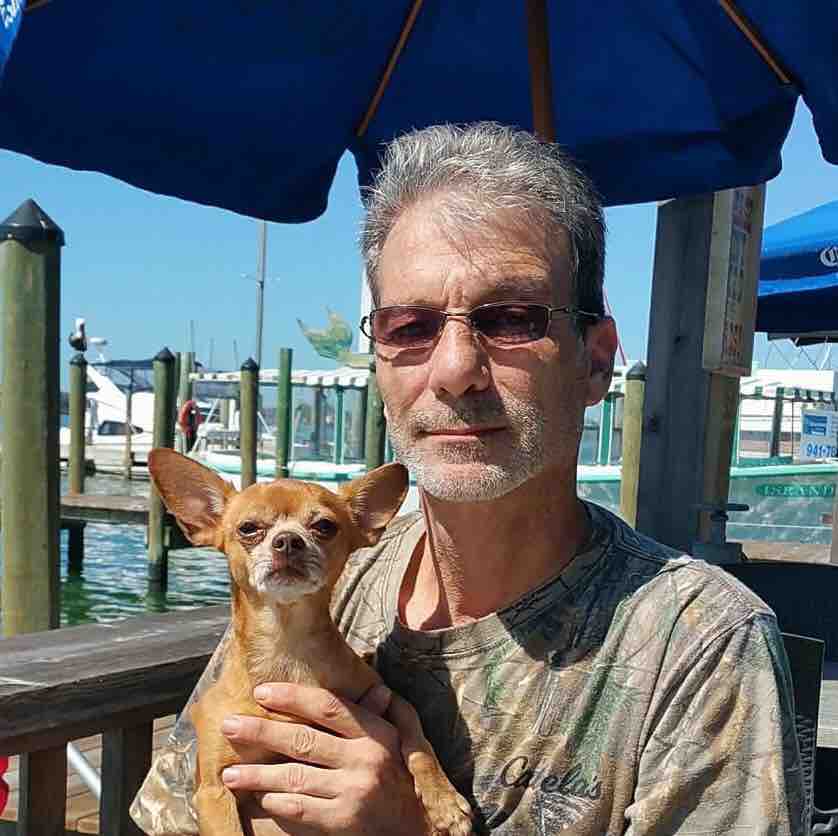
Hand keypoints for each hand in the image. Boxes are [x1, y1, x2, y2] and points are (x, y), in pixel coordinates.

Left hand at [220, 683, 431, 835]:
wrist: (422, 829)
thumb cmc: (407, 777)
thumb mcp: (402, 740)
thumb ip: (383, 715)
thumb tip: (377, 687)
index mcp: (377, 732)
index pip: (328, 707)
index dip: (293, 697)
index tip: (262, 691)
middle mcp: (365, 758)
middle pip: (303, 739)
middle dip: (261, 731)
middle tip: (229, 725)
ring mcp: (354, 792)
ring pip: (295, 777)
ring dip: (258, 774)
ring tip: (230, 773)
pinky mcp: (344, 822)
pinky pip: (302, 809)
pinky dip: (278, 802)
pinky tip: (261, 798)